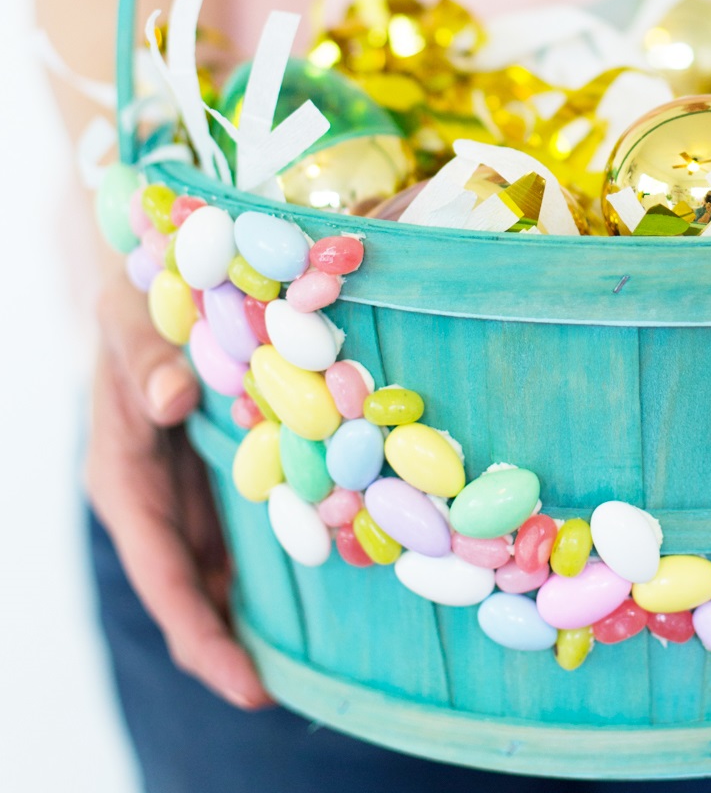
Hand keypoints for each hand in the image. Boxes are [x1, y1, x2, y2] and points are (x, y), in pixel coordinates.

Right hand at [86, 271, 270, 709]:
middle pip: (187, 592)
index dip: (198, 633)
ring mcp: (187, 494)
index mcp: (122, 478)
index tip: (244, 684)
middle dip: (223, 648)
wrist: (154, 287)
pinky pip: (245, 535)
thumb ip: (144, 360)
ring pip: (215, 574)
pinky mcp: (219, 480)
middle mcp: (154, 500)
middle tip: (273, 696)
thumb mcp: (132, 322)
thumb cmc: (136, 304)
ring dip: (248, 619)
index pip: (160, 573)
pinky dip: (273, 566)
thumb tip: (165, 400)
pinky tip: (315, 591)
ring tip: (299, 669)